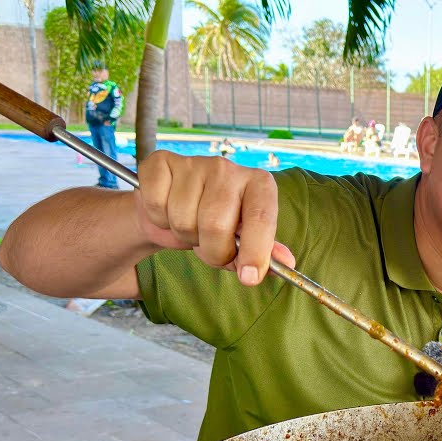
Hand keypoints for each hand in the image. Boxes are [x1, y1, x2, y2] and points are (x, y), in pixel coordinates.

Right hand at [134, 150, 294, 285]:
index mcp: (258, 184)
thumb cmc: (215, 225)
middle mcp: (227, 168)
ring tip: (190, 227)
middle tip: (211, 248)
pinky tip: (168, 213)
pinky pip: (156, 204)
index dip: (255, 251)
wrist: (172, 208)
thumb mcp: (244, 240)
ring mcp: (193, 162)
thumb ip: (264, 252)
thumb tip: (286, 261)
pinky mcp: (159, 162)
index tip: (249, 278)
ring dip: (184, 236)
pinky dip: (159, 219)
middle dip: (212, 251)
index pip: (261, 217)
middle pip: (215, 224)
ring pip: (183, 218)